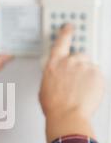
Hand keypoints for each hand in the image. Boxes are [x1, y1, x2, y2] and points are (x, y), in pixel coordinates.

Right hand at [39, 24, 105, 142]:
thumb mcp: (44, 88)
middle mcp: (69, 61)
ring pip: (90, 67)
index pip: (61, 41)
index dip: (66, 32)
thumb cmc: (55, 106)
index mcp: (54, 64)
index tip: (69, 27)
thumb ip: (53, 76)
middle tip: (77, 83)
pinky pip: (98, 76)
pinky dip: (95, 84)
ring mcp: (84, 66)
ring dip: (87, 76)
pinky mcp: (97, 74)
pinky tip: (88, 93)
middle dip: (80, 67)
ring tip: (82, 91)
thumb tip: (58, 77)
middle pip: (79, 56)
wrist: (68, 116)